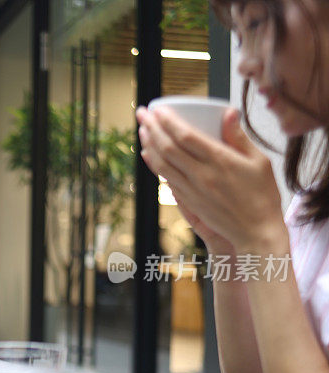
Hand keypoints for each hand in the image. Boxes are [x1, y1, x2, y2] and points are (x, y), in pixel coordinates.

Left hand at [136, 105, 287, 253]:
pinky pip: (166, 178)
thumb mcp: (259, 161)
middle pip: (167, 148)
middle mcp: (201, 175)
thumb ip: (239, 137)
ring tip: (142, 129)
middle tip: (142, 113)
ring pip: (162, 164)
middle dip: (152, 128)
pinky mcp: (189, 201)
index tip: (158, 109)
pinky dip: (154, 164)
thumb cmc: (262, 194)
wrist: (256, 232)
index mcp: (220, 161)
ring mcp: (192, 189)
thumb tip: (228, 111)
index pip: (185, 136)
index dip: (168, 121)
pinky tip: (148, 154)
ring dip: (149, 145)